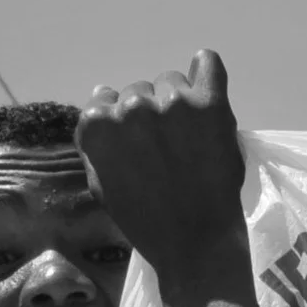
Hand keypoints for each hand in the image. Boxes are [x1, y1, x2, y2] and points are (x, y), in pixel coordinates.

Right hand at [77, 53, 248, 297]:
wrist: (196, 244)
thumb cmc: (146, 221)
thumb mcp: (101, 184)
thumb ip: (96, 141)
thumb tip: (99, 98)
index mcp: (98, 125)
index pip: (106, 101)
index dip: (124, 123)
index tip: (140, 146)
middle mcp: (131, 106)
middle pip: (140, 91)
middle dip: (151, 115)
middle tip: (168, 149)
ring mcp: (172, 102)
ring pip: (172, 82)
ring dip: (179, 103)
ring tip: (190, 139)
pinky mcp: (210, 105)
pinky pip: (208, 62)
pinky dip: (205, 70)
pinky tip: (205, 85)